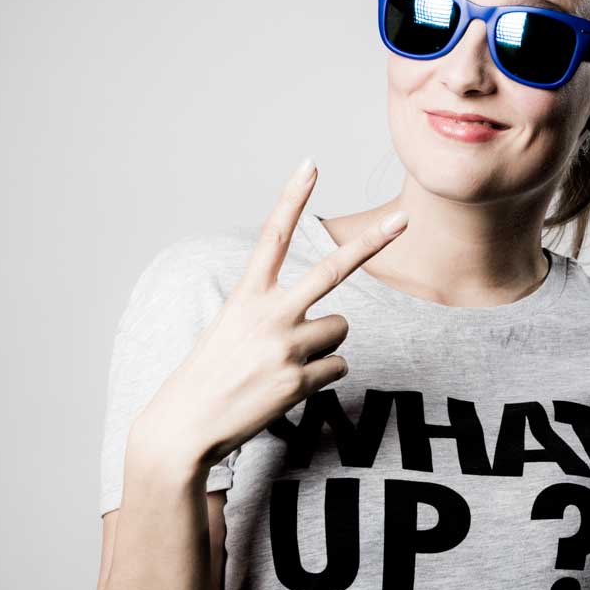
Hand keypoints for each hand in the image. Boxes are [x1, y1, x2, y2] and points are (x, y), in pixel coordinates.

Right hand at [132, 158, 408, 472]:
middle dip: (372, 243)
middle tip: (404, 218)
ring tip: (287, 362)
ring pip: (340, 328)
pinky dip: (321, 376)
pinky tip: (289, 386)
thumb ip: (270, 312)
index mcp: (246, 295)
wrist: (186, 425)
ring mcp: (285, 348)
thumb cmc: (209, 374)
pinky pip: (338, 367)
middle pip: (332, 270)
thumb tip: (324, 322)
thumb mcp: (230, 327)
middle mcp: (268, 315)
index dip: (291, 198)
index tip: (311, 164)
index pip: (272, 235)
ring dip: (325, 343)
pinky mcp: (298, 381)